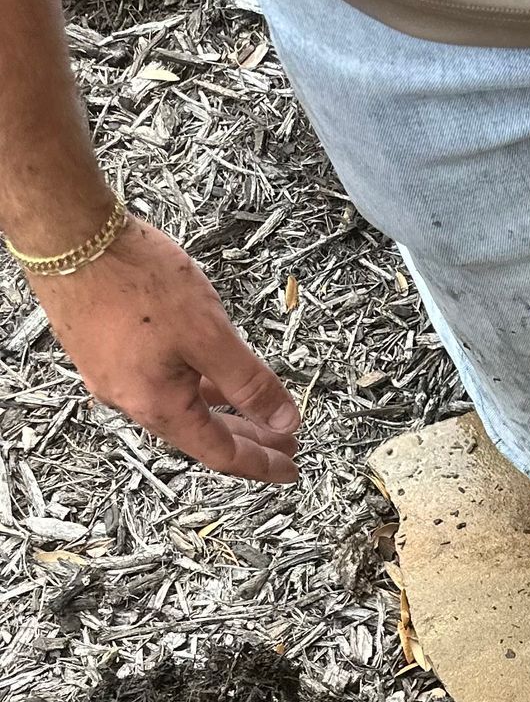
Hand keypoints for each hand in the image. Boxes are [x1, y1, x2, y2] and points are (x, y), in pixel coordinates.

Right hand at [29, 216, 299, 481]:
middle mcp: (130, 398)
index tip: (290, 469)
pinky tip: (209, 372)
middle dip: (247, 437)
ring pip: (180, 405)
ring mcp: (113, 373)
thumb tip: (284, 419)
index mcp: (158, 406)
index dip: (261, 463)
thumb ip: (249, 382)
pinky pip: (159, 380)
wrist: (67, 232)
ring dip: (221, 409)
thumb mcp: (209, 335)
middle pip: (201, 432)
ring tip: (254, 408)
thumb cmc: (132, 279)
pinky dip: (194, 385)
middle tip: (282, 440)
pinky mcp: (103, 347)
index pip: (221, 453)